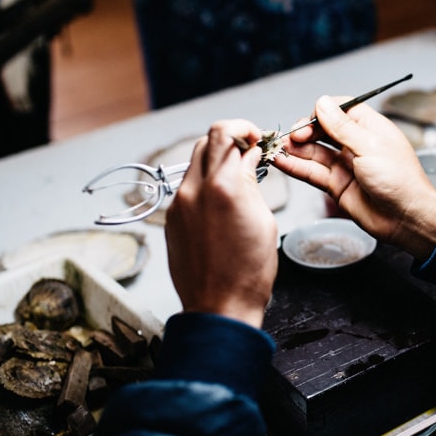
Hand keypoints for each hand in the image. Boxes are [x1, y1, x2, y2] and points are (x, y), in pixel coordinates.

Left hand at [165, 121, 277, 327]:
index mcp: (222, 188)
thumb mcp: (263, 220)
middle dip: (230, 140)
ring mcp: (179, 204)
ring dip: (216, 160)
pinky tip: (222, 200)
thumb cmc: (249, 272)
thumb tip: (249, 158)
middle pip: (207, 141)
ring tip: (236, 176)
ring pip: (195, 162)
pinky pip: (189, 186)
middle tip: (249, 152)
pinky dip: (206, 182)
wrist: (219, 306)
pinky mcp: (172, 218)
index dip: (245, 129)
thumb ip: (251, 182)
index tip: (256, 138)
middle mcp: (194, 191)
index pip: (225, 134)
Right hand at [273, 95, 435, 259]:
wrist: (406, 218)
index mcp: (370, 128)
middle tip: (295, 136)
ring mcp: (345, 165)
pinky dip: (296, 167)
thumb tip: (322, 103)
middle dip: (306, 131)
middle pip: (323, 130)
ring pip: (314, 152)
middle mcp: (356, 145)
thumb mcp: (369, 146)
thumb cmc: (400, 181)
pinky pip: (312, 173)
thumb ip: (342, 127)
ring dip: (296, 149)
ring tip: (280, 148)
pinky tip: (282, 161)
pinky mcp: (336, 185)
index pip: (340, 110)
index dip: (323, 112)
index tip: (311, 118)